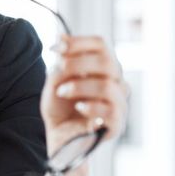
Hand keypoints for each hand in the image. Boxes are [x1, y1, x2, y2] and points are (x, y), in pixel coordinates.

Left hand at [40, 35, 128, 153]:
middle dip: (78, 63)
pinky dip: (91, 106)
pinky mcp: (116, 125)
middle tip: (59, 70)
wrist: (58, 138)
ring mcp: (118, 104)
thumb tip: (60, 37)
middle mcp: (115, 82)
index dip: (78, 42)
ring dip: (80, 86)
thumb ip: (62, 61)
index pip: (101, 45)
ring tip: (63, 92)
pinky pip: (111, 110)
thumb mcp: (55, 80)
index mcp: (102, 68)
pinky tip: (78, 107)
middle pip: (107, 61)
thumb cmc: (60, 108)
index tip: (56, 48)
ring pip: (108, 85)